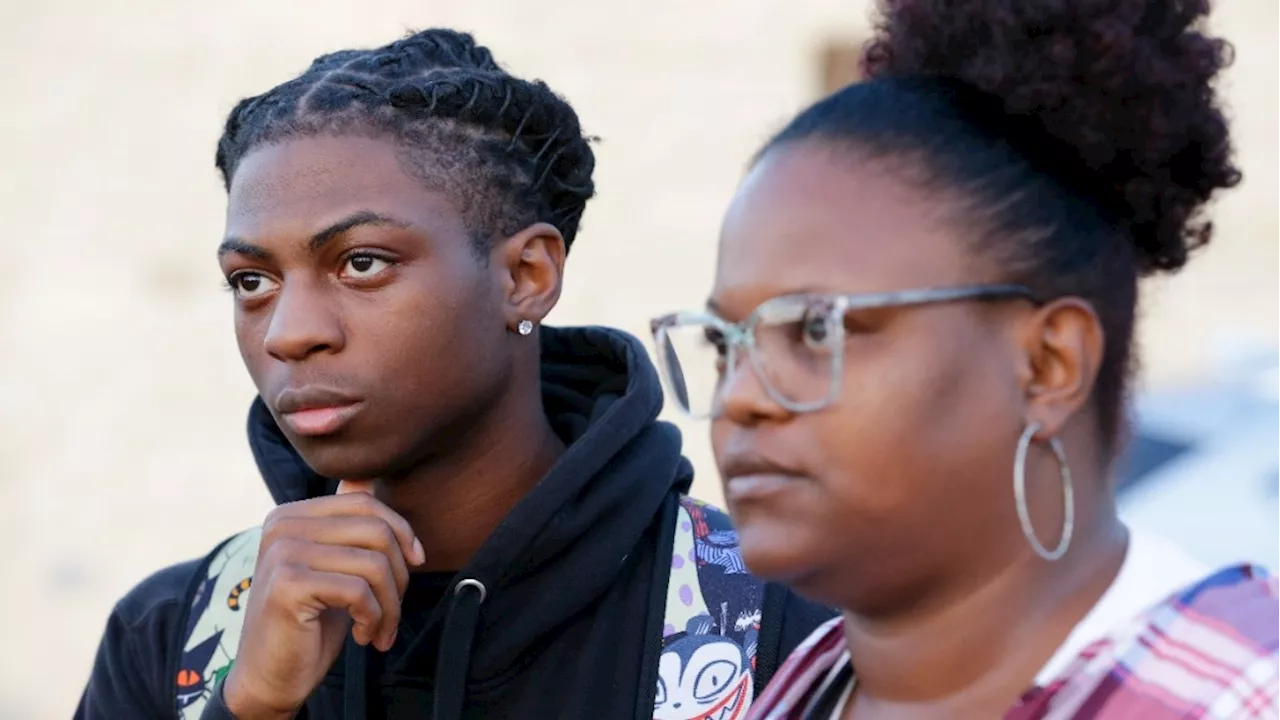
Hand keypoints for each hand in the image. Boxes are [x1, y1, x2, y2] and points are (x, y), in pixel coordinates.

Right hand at [222, 481, 425, 718]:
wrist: (270, 677)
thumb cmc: (308, 622)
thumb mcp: (330, 565)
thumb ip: (342, 522)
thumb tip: (362, 475)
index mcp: (290, 514)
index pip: (365, 502)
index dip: (401, 530)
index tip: (415, 563)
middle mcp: (282, 525)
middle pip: (376, 530)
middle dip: (400, 574)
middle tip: (392, 609)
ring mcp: (282, 553)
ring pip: (374, 564)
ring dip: (390, 605)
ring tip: (379, 628)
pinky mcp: (289, 585)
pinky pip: (360, 591)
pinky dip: (374, 619)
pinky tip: (364, 636)